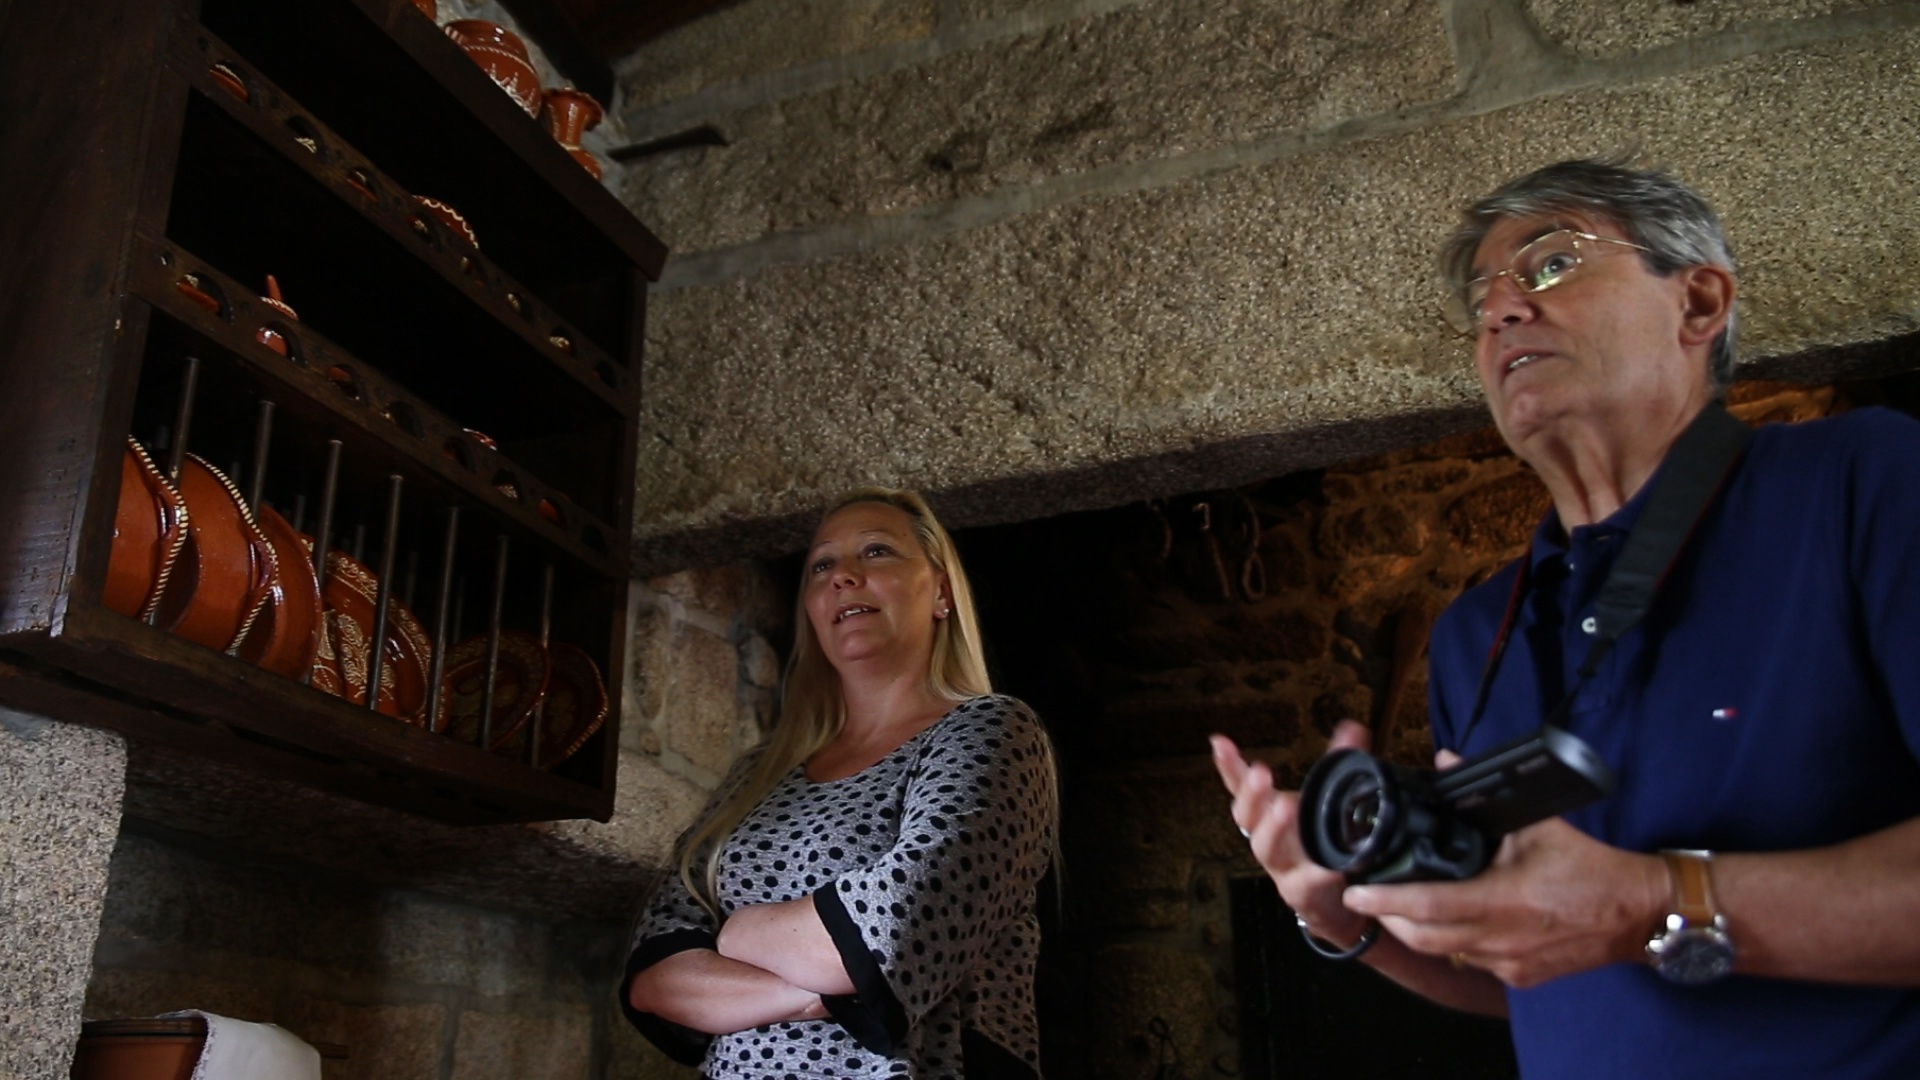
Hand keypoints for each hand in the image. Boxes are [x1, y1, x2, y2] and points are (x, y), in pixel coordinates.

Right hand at [1212, 722, 1373, 947]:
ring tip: (1286, 806)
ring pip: (1267, 848)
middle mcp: (1267, 837)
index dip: (1229, 765)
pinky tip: (1329, 865)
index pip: (1241, 785)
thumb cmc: (1320, 845)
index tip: (1220, 743)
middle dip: (1251, 793)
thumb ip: (1337, 764)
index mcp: (1268, 812)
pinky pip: (1305, 883)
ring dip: (1273, 827)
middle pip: (1246, 816)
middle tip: (1261, 772)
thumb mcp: (1327, 802)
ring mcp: (1281, 867)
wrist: (1334, 904)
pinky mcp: (1301, 894)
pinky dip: (1316, 873)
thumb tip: (1352, 726)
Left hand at [1343, 811, 1667, 988]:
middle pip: (1423, 938)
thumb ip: (1485, 796)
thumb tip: (1445, 760)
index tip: (1355, 890)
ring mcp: (1509, 964)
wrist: (1638, 913)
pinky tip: (1454, 920)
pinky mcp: (1520, 977)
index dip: (1385, 900)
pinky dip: (1455, 942)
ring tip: (1403, 905)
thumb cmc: (1591, 868)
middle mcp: (1500, 940)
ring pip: (1446, 952)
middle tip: (1371, 895)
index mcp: (1503, 901)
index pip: (1427, 906)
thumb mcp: (1538, 825)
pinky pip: (1472, 962)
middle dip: (1390, 917)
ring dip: (1420, 931)